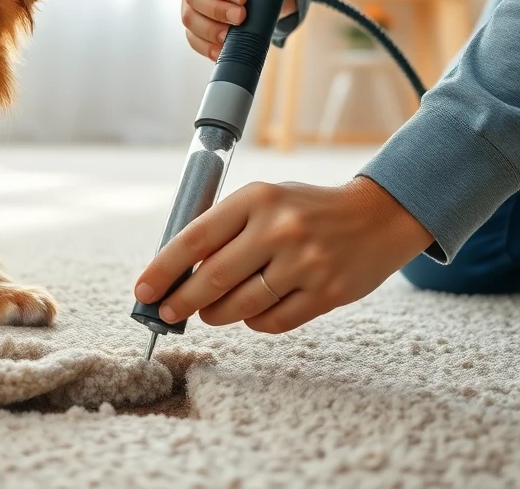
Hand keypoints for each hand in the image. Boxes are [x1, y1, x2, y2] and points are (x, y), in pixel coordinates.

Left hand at [133, 176, 434, 333]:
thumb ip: (224, 229)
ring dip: (216, 315)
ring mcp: (306, 262)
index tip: (143, 291)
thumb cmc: (304, 210)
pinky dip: (253, 322)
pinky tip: (251, 313)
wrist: (376, 218)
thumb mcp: (264, 201)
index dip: (163, 269)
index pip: (195, 237)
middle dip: (182, 301)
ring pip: (241, 306)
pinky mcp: (327, 293)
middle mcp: (281, 228)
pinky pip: (272, 322)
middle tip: (166, 312)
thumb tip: (175, 273)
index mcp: (258, 198)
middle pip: (214, 278)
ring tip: (209, 312)